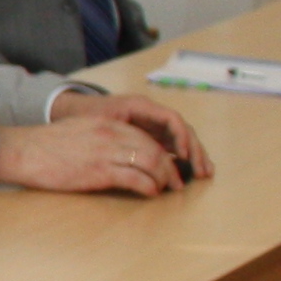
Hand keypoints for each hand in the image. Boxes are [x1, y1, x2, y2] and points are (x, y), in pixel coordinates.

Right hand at [0, 107, 190, 196]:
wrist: (22, 151)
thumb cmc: (45, 145)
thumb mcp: (80, 131)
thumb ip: (103, 137)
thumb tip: (121, 152)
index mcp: (108, 124)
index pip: (146, 136)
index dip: (163, 152)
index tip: (168, 164)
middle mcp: (112, 135)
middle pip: (155, 149)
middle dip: (171, 167)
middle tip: (176, 181)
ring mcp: (107, 153)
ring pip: (152, 163)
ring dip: (165, 178)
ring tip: (167, 189)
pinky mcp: (100, 172)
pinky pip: (136, 179)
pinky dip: (149, 187)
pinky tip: (151, 193)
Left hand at [81, 89, 211, 181]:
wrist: (75, 110)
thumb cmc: (85, 114)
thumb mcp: (99, 122)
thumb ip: (119, 133)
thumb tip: (140, 152)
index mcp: (141, 106)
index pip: (171, 119)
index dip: (181, 136)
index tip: (183, 155)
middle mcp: (153, 114)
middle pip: (182, 129)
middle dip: (195, 149)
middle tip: (203, 170)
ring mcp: (154, 125)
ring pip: (181, 138)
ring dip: (194, 155)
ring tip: (205, 174)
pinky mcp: (152, 136)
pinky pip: (172, 145)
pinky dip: (184, 158)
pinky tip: (192, 172)